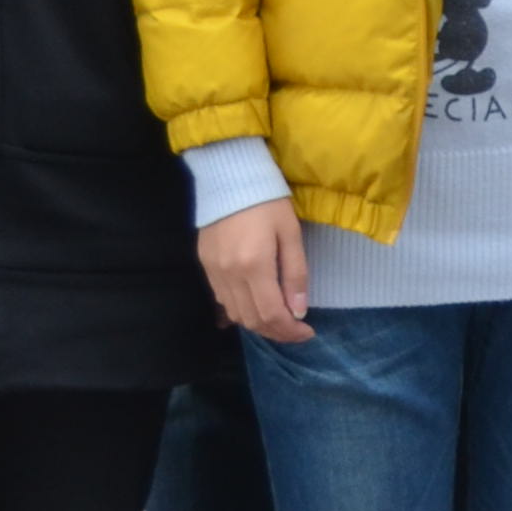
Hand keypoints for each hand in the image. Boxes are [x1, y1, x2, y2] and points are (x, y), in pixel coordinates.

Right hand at [200, 196, 313, 342]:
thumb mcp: (291, 233)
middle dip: (276, 331)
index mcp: (254, 265)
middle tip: (297, 330)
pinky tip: (257, 305)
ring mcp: (213, 272)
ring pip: (235, 314)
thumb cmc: (268, 201)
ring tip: (280, 319)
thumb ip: (295, 273)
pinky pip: (222, 300)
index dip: (290, 330)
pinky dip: (241, 310)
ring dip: (258, 323)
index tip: (307, 332)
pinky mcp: (204, 266)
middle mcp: (229, 275)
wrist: (230, 178)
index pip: (271, 314)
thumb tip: (299, 311)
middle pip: (251, 319)